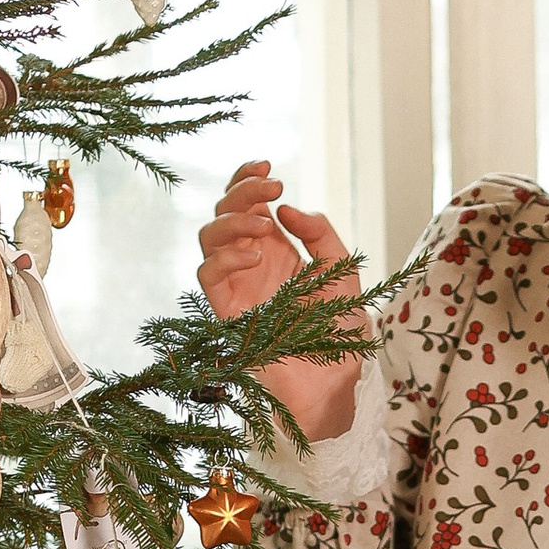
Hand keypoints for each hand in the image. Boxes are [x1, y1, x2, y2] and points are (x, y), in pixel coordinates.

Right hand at [195, 161, 366, 440]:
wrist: (335, 379)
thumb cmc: (341, 329)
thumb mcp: (341, 269)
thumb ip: (319, 233)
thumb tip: (283, 209)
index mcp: (276, 250)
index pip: (247, 204)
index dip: (248, 180)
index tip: (269, 168)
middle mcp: (251, 263)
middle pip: (223, 212)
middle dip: (242, 192)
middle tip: (273, 189)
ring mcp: (237, 286)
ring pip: (208, 237)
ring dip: (233, 222)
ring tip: (267, 229)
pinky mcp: (228, 311)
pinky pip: (207, 274)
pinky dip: (226, 256)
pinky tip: (256, 256)